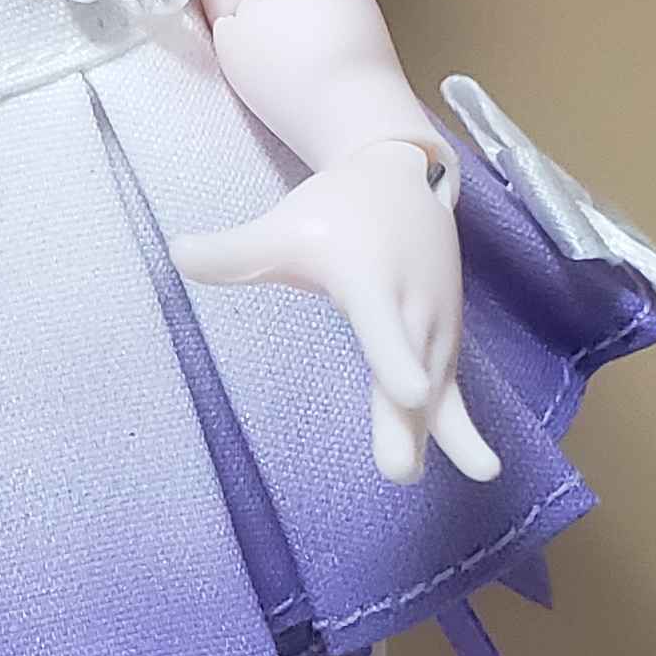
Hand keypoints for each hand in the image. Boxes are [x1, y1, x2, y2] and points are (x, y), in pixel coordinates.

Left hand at [170, 140, 500, 488]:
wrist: (401, 179)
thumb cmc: (334, 211)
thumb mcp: (284, 226)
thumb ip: (236, 250)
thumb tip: (176, 253)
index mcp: (369, 282)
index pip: (382, 326)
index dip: (396, 358)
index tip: (411, 390)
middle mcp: (410, 308)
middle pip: (411, 372)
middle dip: (408, 421)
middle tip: (400, 472)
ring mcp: (434, 329)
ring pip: (437, 391)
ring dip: (443, 436)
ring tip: (436, 476)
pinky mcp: (445, 345)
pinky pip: (454, 394)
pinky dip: (463, 429)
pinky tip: (479, 467)